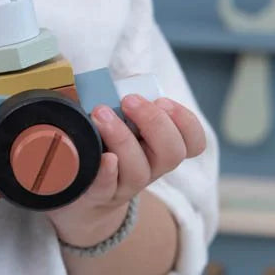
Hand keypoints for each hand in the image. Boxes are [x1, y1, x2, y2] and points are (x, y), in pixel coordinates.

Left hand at [47, 94, 206, 247]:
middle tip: (130, 100)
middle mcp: (151, 168)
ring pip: (139, 169)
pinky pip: (107, 186)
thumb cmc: (103, 147)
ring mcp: (126, 184)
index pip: (193, 142)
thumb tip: (121, 79)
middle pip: (171, 152)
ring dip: (123, 137)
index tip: (163, 101)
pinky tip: (103, 157)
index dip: (186, 122)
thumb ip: (123, 103)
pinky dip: (107, 172)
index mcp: (160, 148)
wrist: (80, 194)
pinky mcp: (100, 195)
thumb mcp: (119, 123)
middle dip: (154, 122)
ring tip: (101, 114)